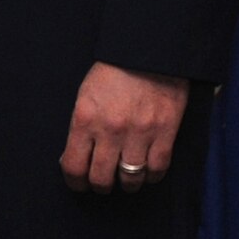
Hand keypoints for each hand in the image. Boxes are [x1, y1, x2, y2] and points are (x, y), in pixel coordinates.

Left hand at [60, 61, 189, 192]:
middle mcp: (110, 130)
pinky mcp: (165, 134)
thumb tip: (76, 156)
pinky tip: (145, 171)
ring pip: (130, 179)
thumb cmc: (112, 72)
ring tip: (124, 179)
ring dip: (125, 184)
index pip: (74, 166)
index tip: (77, 183)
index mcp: (85, 119)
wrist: (148, 52)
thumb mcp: (85, 95)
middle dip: (98, 186)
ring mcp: (139, 133)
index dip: (75, 181)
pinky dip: (150, 176)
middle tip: (100, 183)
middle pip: (101, 178)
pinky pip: (157, 170)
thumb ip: (82, 126)